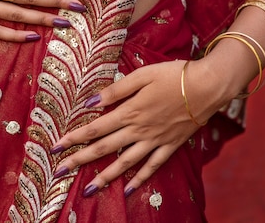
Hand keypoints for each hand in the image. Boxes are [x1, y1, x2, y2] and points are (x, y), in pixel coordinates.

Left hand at [50, 60, 224, 196]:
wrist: (208, 86)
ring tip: (89, 190)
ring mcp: (155, 141)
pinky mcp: (170, 145)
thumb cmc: (173, 75)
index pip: (95, 128)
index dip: (74, 138)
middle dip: (80, 160)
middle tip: (60, 171)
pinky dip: (140, 179)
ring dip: (105, 177)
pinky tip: (129, 189)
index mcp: (130, 112)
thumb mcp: (141, 75)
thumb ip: (115, 90)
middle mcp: (139, 130)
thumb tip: (90, 103)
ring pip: (125, 163)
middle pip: (104, 148)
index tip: (56, 147)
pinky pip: (153, 166)